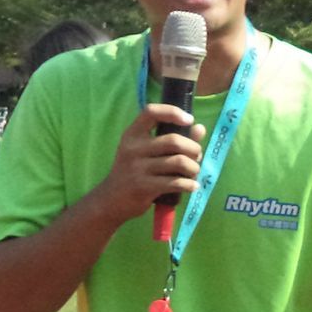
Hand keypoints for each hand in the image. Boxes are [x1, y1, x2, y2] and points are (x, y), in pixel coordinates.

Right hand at [92, 106, 206, 222]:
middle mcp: (132, 148)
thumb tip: (200, 128)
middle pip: (174, 141)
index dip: (173, 112)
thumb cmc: (134, 172)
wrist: (112, 199)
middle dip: (194, 149)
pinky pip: (176, 183)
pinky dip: (190, 184)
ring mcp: (136, 168)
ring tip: (194, 172)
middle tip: (197, 157)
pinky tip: (193, 186)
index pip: (151, 112)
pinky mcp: (143, 187)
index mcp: (132, 134)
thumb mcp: (147, 152)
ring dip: (194, 168)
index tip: (189, 119)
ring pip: (179, 162)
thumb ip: (174, 139)